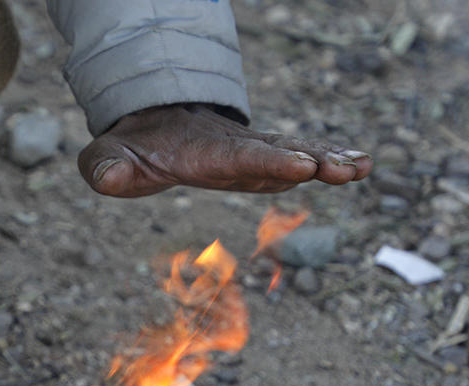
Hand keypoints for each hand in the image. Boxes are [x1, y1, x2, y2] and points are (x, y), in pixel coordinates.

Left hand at [79, 104, 371, 195]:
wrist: (157, 124)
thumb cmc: (134, 147)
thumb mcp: (110, 158)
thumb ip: (106, 167)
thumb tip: (108, 178)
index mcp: (202, 152)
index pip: (238, 158)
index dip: (268, 163)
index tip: (300, 167)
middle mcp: (235, 148)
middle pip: (277, 152)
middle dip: (311, 158)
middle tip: (345, 168)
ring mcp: (255, 152)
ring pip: (297, 151)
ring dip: (329, 159)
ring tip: (362, 167)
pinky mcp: (266, 158)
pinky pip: (302, 157)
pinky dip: (330, 160)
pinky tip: (360, 166)